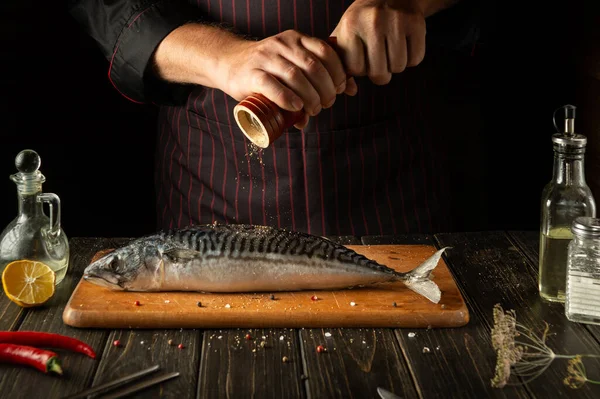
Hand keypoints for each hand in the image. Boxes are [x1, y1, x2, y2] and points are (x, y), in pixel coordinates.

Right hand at [222, 30, 355, 127]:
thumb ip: (319, 74)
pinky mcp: (251, 74)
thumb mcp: (294, 64)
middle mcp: (282, 45)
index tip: (341, 89)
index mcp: (296, 39)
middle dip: (326, 89)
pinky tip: (296, 108)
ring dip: (310, 97)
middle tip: (327, 104)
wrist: (229, 63)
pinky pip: (272, 85)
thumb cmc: (267, 69)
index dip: (338, 72)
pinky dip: (287, 98)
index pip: (325, 52)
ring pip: (295, 77)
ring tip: (314, 109)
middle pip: (313, 67)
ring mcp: (265, 58)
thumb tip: (351, 91)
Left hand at [331, 0, 426, 84]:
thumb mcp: (345, 37)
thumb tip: (349, 91)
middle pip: (379, 73)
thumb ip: (341, 65)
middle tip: (379, 59)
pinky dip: (411, 58)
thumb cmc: (362, 23)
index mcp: (350, 26)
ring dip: (396, 65)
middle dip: (380, 73)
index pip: (356, 70)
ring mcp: (396, 21)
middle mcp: (372, 22)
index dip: (361, 69)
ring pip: (398, 68)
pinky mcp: (416, 23)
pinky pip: (415, 59)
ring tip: (390, 49)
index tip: (362, 57)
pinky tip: (404, 44)